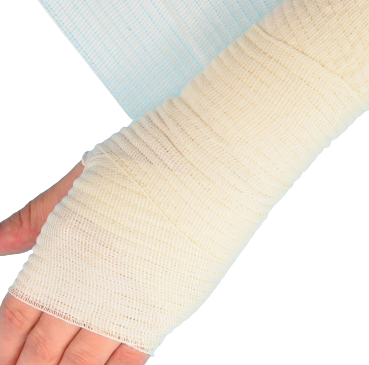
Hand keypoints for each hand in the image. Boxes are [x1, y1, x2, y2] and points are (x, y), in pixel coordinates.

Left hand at [0, 161, 149, 363]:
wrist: (206, 166)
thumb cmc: (145, 164)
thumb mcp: (82, 179)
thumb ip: (36, 216)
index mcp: (62, 252)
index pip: (16, 315)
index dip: (3, 346)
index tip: (1, 360)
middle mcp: (89, 285)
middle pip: (43, 349)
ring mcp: (128, 302)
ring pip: (83, 363)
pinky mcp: (164, 308)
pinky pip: (130, 357)